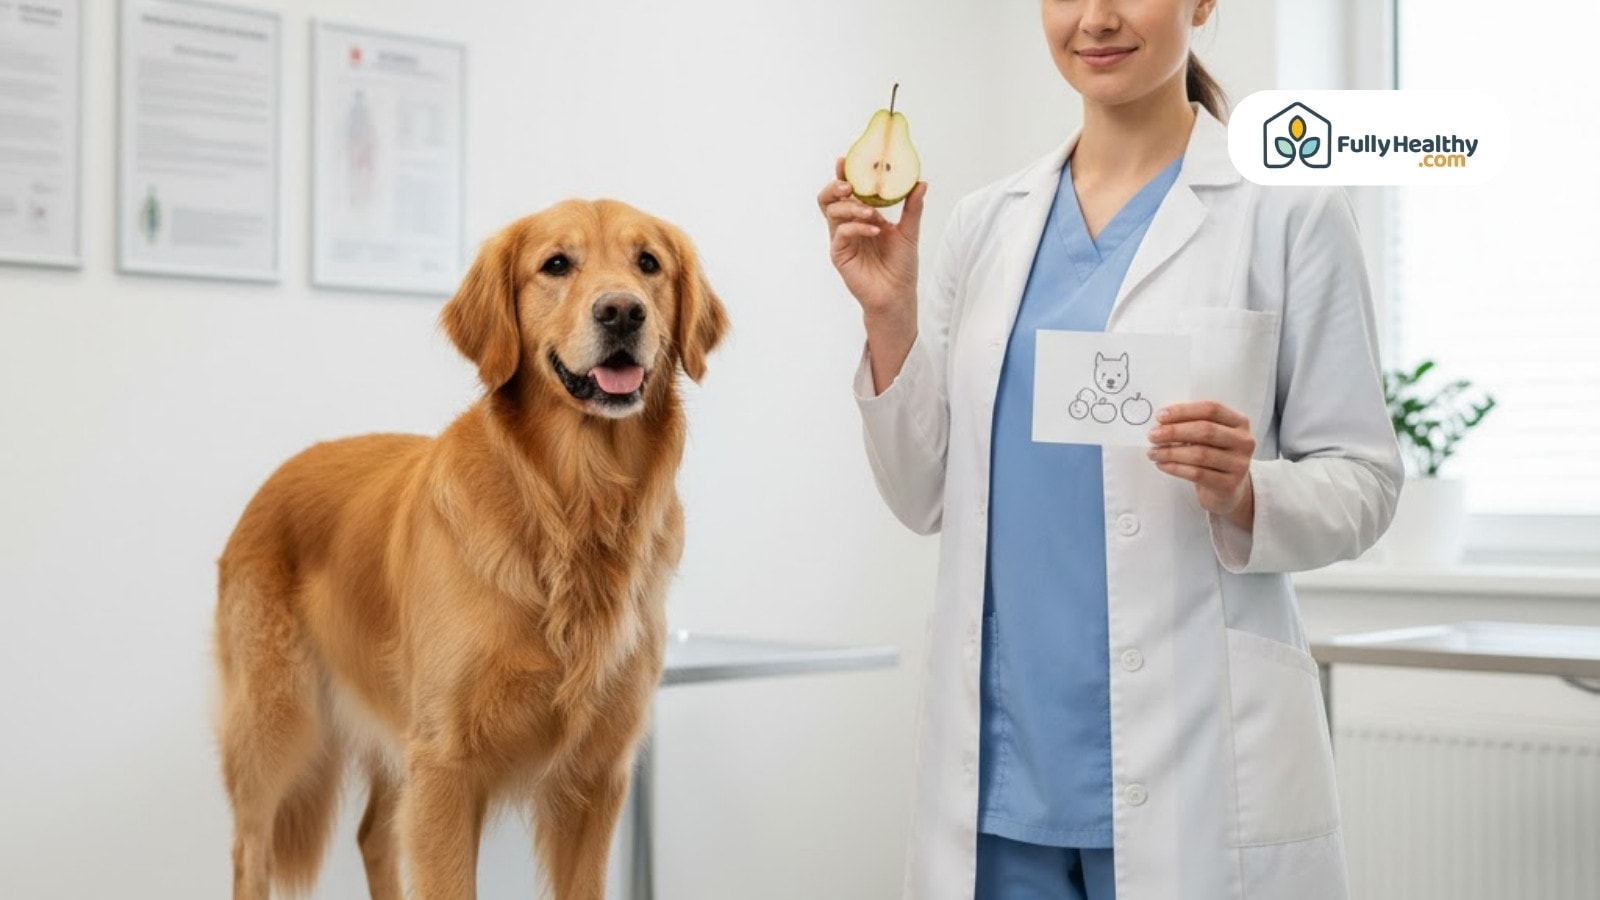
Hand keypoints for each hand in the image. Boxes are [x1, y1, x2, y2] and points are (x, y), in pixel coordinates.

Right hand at [816, 158, 925, 321]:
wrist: (898, 295)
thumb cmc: (901, 266)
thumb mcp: (909, 231)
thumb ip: (912, 207)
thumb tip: (921, 182)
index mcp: (861, 217)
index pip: (847, 191)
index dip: (843, 174)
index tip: (845, 160)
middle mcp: (848, 226)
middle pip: (828, 199)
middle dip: (835, 186)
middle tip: (849, 184)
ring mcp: (842, 240)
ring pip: (832, 212)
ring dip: (851, 207)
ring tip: (871, 212)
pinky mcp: (840, 255)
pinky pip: (841, 233)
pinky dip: (857, 227)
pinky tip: (875, 230)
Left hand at [1147, 401, 1256, 529]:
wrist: (1228, 490)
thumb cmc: (1213, 456)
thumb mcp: (1210, 437)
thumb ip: (1193, 424)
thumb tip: (1161, 422)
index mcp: (1240, 422)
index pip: (1211, 409)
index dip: (1184, 411)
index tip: (1160, 416)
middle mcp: (1244, 441)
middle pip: (1206, 431)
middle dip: (1174, 432)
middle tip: (1153, 435)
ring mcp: (1239, 464)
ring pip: (1200, 454)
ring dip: (1171, 452)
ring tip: (1153, 452)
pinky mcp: (1229, 484)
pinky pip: (1197, 474)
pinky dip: (1175, 468)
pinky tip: (1162, 465)